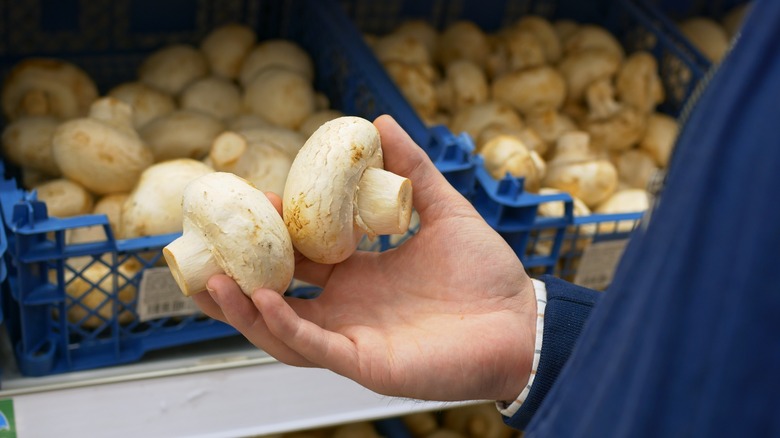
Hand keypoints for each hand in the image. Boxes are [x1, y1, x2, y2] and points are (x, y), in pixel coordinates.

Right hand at [193, 115, 536, 402]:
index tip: (256, 200)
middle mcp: (348, 308)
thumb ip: (413, 170)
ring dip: (244, 308)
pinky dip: (285, 326)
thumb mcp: (443, 210)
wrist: (521, 322)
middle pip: (277, 296)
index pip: (302, 255)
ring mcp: (352, 337)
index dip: (275, 232)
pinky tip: (262, 298)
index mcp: (360, 276)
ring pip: (281, 329)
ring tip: (212, 280)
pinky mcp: (365, 362)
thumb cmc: (486, 274)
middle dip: (237, 278)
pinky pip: (313, 347)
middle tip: (203, 252)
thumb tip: (381, 121)